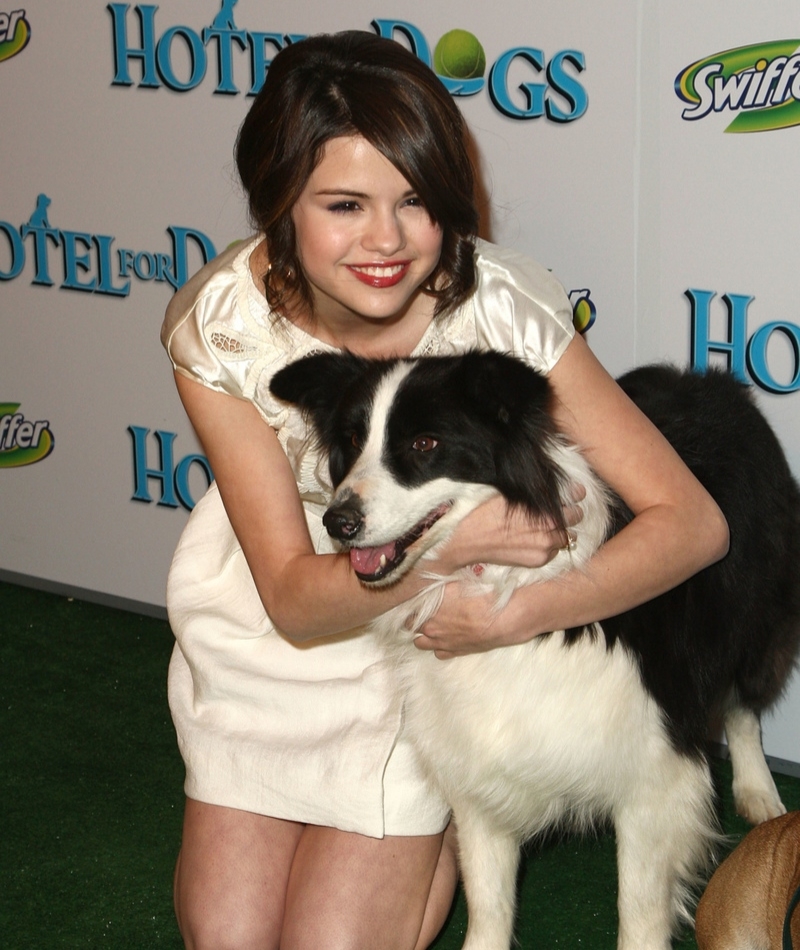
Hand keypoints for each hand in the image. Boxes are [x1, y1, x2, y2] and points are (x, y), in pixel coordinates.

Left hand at [413, 580, 523, 658]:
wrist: (500, 619)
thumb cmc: (479, 597)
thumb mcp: (455, 584)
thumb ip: (438, 588)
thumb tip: (429, 584)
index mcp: (428, 611)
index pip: (408, 612)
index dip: (412, 607)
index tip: (416, 603)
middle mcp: (431, 629)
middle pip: (411, 628)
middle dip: (414, 621)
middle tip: (422, 614)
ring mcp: (442, 643)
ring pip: (421, 644)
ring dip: (423, 636)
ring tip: (430, 628)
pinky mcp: (455, 652)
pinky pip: (439, 654)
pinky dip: (439, 647)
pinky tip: (444, 640)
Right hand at [427, 486, 584, 575]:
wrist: (465, 538)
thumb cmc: (482, 510)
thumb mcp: (509, 490)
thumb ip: (533, 489)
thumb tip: (549, 483)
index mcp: (543, 503)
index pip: (575, 495)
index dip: (573, 492)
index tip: (572, 492)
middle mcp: (550, 524)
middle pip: (576, 516)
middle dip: (568, 513)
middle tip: (557, 511)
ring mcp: (546, 545)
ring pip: (567, 536)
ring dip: (560, 532)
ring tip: (543, 529)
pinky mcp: (538, 560)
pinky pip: (554, 552)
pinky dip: (549, 546)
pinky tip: (533, 541)